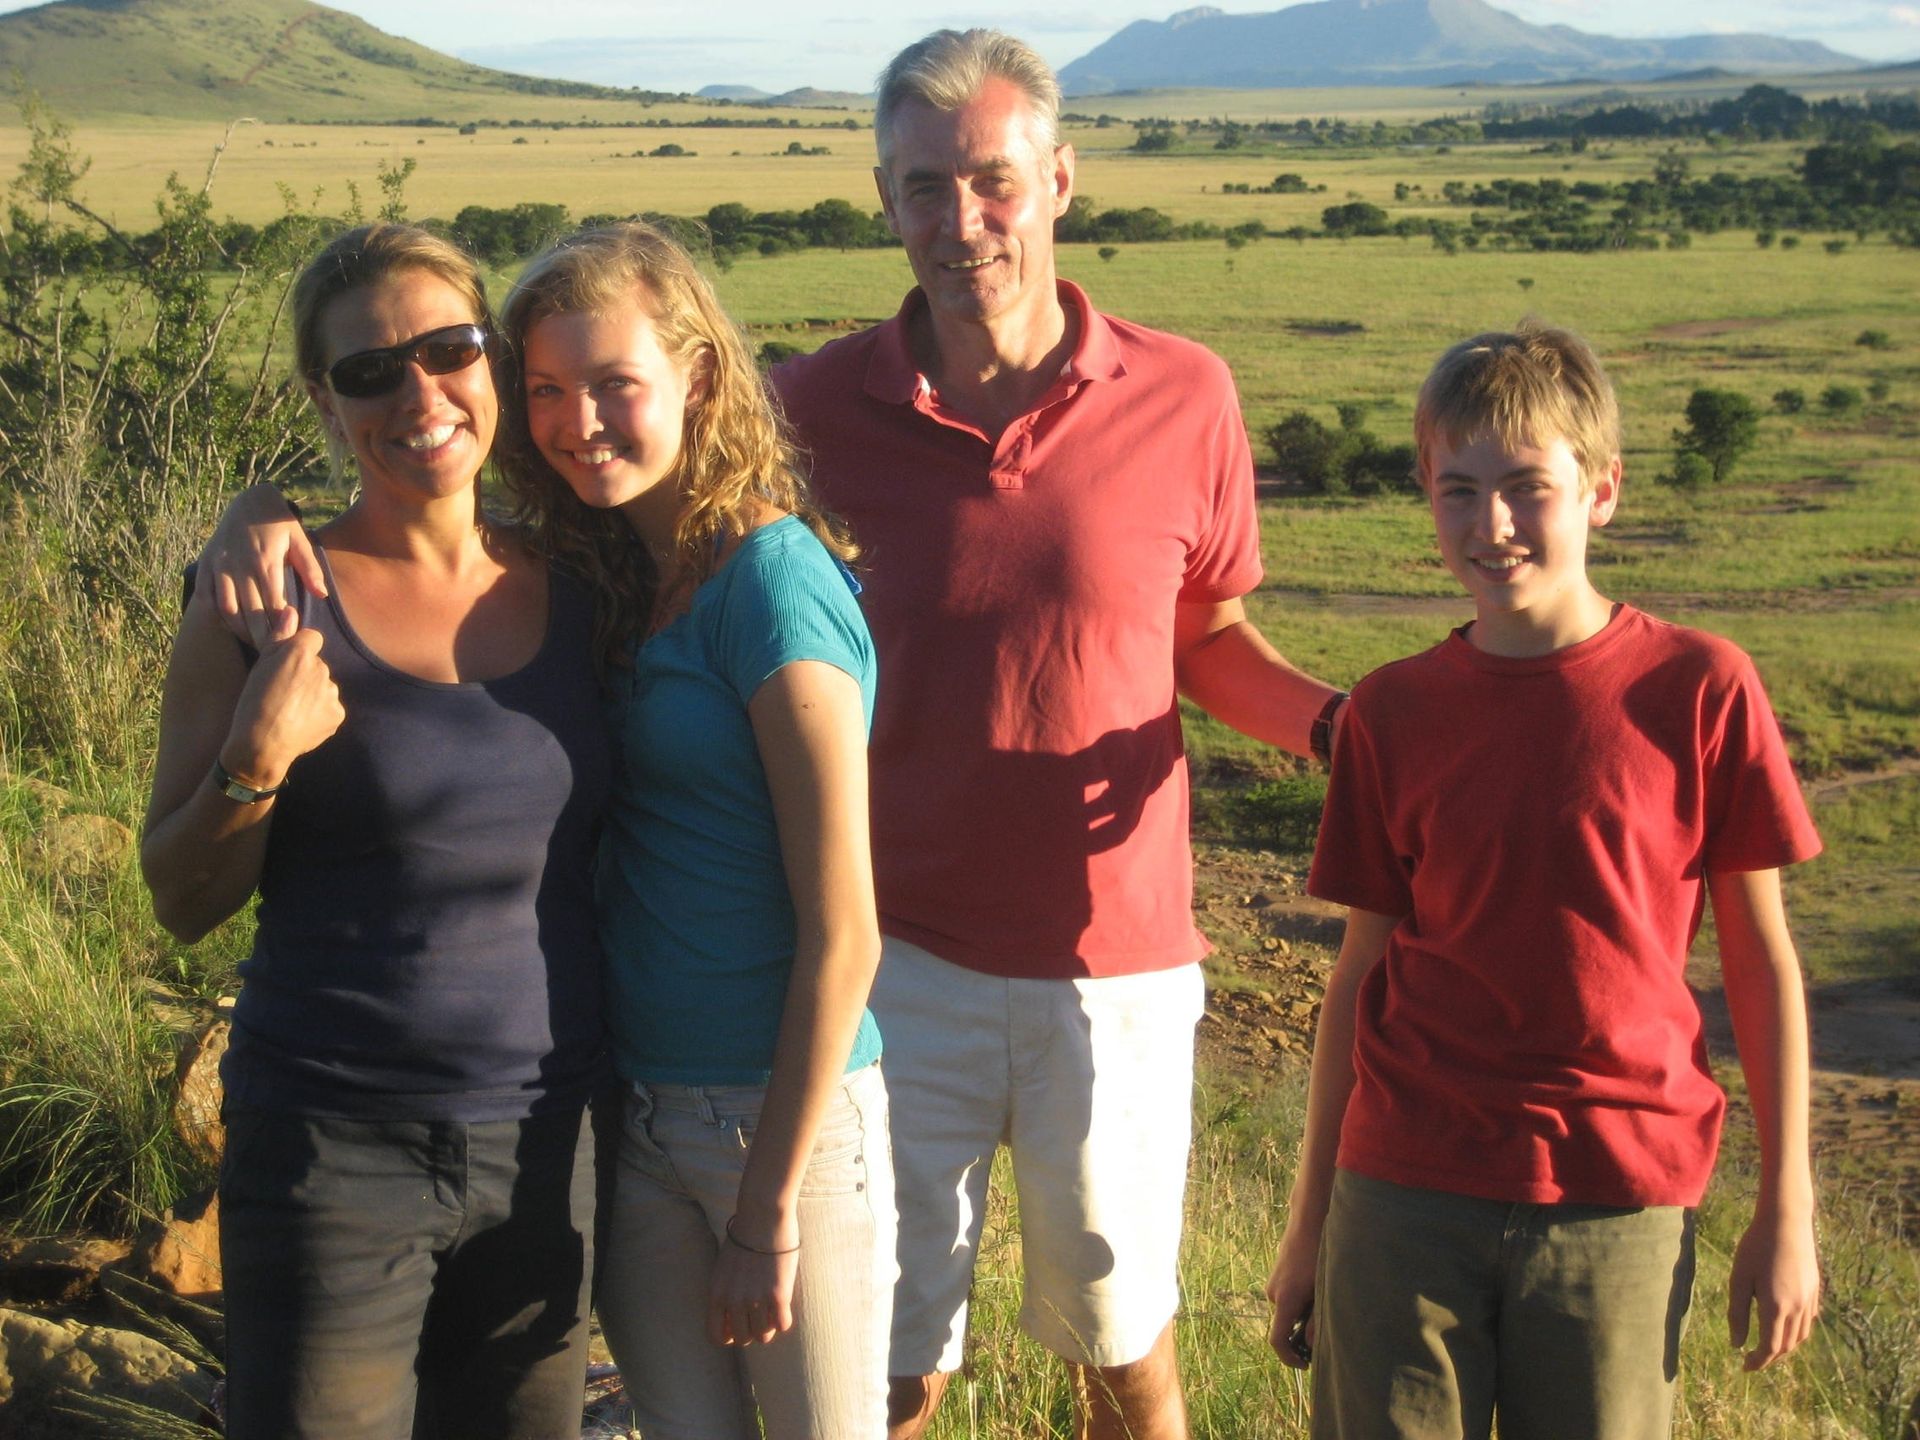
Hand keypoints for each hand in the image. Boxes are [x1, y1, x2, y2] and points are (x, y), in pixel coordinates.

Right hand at [200, 484, 325, 650]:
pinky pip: (207, 596)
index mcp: (265, 562)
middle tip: (273, 656)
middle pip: (250, 612)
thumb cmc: (279, 523)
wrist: (248, 500)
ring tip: (253, 643)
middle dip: (261, 637)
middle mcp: (239, 566)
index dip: (281, 628)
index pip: (273, 606)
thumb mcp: (299, 539)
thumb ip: (310, 568)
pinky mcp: (206, 564)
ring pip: (226, 609)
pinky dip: (217, 614)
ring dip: (239, 630)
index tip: (289, 644)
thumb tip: (321, 595)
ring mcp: (219, 566)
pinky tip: (231, 626)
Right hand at [221, 629, 344, 789]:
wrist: (261, 745)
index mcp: (300, 653)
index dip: (297, 650)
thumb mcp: (259, 666)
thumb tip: (291, 611)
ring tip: (289, 710)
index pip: (311, 638)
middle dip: (304, 675)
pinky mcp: (337, 714)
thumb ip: (279, 637)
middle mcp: (321, 669)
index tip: (285, 666)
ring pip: (323, 686)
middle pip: (316, 664)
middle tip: (282, 693)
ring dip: (312, 694)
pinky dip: (319, 713)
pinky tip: (300, 722)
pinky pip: (329, 707)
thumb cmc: (253, 703)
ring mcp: (331, 693)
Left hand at [707, 1217, 798, 1348]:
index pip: (716, 1336)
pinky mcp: (778, 1295)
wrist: (762, 1216)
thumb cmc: (744, 1236)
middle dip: (751, 1330)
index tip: (738, 1326)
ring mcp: (756, 1300)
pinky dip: (784, 1319)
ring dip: (768, 1326)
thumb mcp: (723, 1268)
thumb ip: (725, 1292)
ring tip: (772, 1310)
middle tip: (759, 1315)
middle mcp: (734, 1301)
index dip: (729, 1336)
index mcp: (716, 1294)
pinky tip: (783, 1306)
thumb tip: (732, 1315)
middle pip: (742, 1339)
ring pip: (763, 1336)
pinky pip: (782, 1325)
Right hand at [1265, 1230, 1318, 1368]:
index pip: (1277, 1340)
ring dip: (1303, 1311)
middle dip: (1302, 1330)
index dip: (1288, 1358)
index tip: (1304, 1364)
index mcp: (1284, 1299)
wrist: (1309, 1220)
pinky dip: (1300, 1299)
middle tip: (1324, 1322)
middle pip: (1285, 1325)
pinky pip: (1287, 1297)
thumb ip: (1317, 1320)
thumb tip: (1309, 1345)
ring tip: (1323, 1295)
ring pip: (1288, 1310)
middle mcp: (1273, 1293)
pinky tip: (1316, 1283)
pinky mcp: (1277, 1274)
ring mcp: (1273, 1282)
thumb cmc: (1320, 1253)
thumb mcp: (1324, 1289)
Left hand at [1727, 1207, 1819, 1370]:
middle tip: (1752, 1360)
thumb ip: (1737, 1312)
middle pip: (1787, 1346)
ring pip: (1800, 1336)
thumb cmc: (1755, 1246)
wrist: (1786, 1221)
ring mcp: (1810, 1300)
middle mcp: (1797, 1308)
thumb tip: (1736, 1343)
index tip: (1744, 1366)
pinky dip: (1796, 1332)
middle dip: (1770, 1358)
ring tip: (1766, 1347)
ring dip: (1784, 1347)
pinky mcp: (1815, 1290)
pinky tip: (1783, 1326)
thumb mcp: (1739, 1278)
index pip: (1770, 1348)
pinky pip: (1808, 1321)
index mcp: (1776, 1307)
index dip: (1758, 1361)